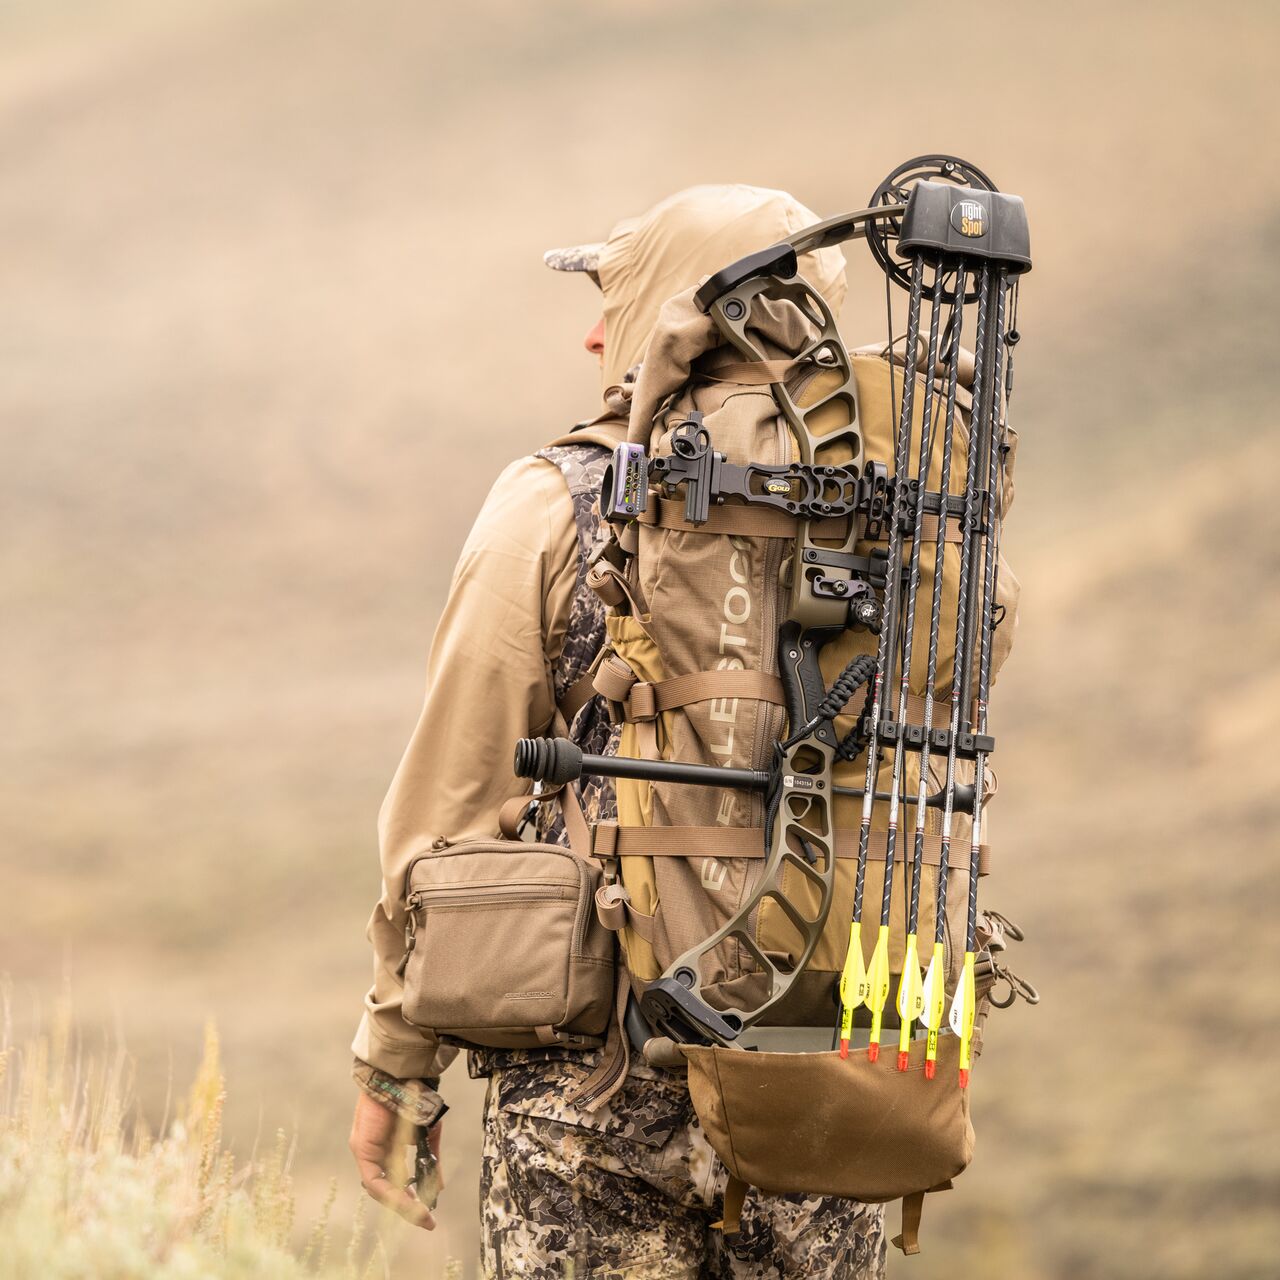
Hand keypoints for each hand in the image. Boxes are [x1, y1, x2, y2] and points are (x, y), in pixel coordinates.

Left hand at [349, 1090, 441, 1228]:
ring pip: (380, 1189)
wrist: (403, 1073)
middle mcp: (375, 1153)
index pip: (396, 1183)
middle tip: (427, 1222)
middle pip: (387, 1190)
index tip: (428, 1214)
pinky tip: (407, 1201)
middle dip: (408, 1209)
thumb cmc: (416, 1098)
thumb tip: (438, 1188)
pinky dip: (390, 1192)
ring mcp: (366, 1152)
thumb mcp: (428, 1135)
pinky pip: (373, 1180)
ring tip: (421, 1215)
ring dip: (401, 1205)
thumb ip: (430, 1162)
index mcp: (389, 1149)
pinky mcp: (362, 1148)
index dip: (411, 1201)